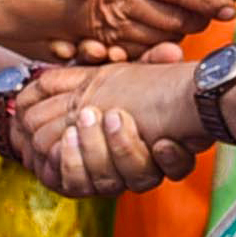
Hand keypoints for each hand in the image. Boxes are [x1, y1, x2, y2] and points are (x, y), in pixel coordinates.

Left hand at [16, 62, 203, 195]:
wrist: (58, 111)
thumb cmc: (109, 90)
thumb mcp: (129, 73)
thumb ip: (153, 63)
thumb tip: (171, 51)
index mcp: (161, 147)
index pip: (177, 165)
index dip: (171, 158)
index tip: (162, 143)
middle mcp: (138, 169)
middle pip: (139, 176)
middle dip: (125, 148)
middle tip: (112, 115)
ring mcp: (109, 178)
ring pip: (108, 181)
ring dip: (97, 150)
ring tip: (85, 119)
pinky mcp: (76, 182)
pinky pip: (75, 184)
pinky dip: (71, 162)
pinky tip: (68, 138)